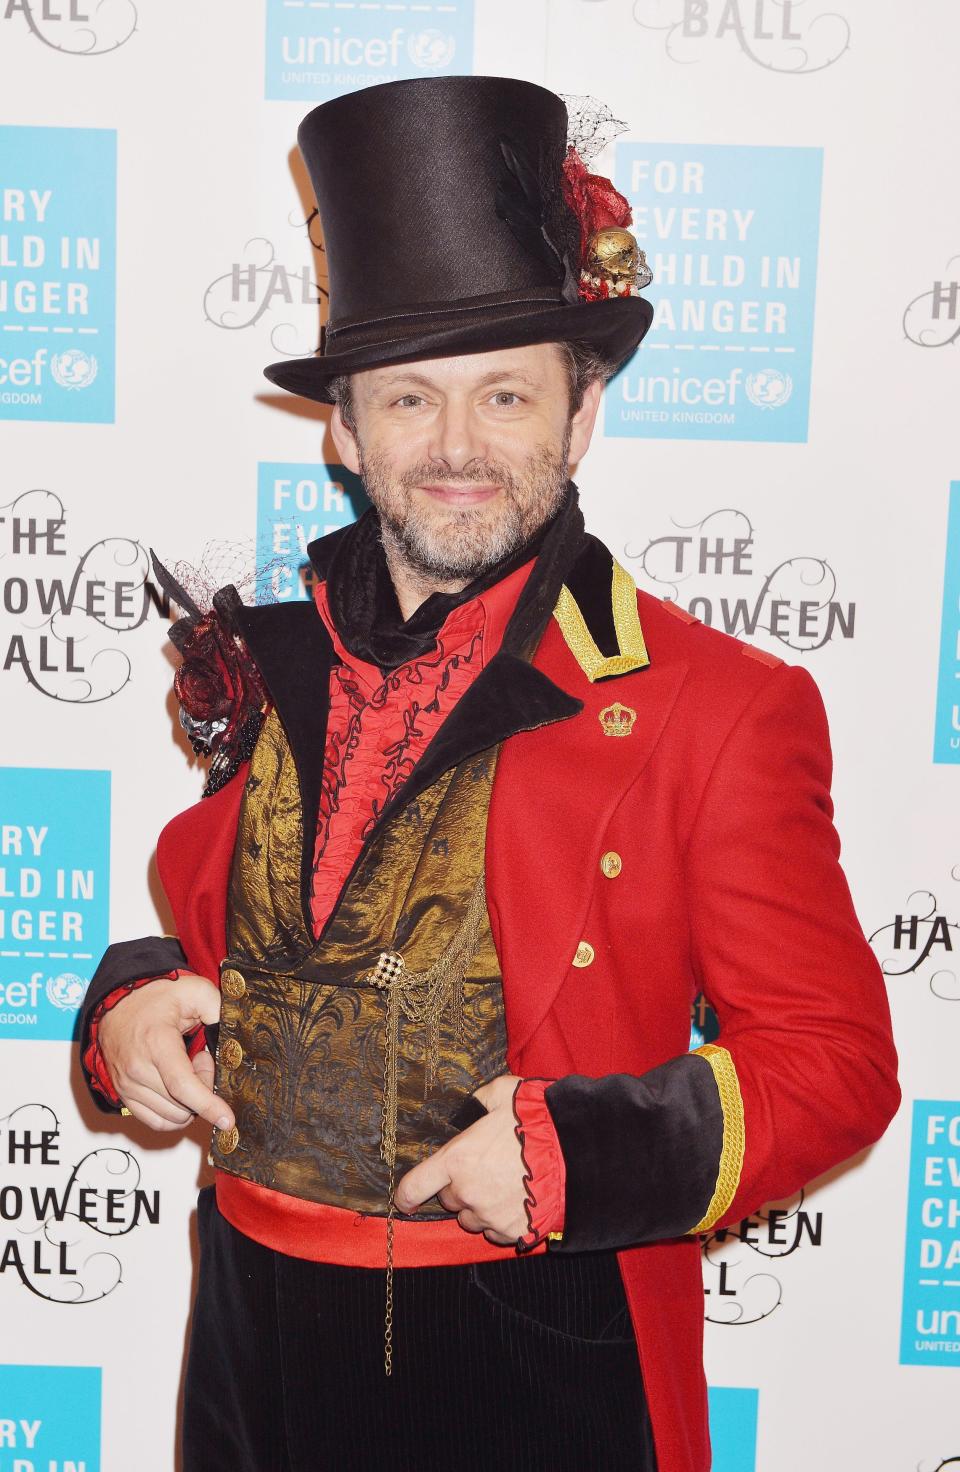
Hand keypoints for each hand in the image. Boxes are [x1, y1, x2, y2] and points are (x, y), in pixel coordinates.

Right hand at [97, 973, 231, 1133]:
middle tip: (201, 1060)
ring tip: (186, 1069)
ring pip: (170, 1117)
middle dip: (203, 1090)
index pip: (182, 1086)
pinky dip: (174, 1114)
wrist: (118, 1000)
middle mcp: (137, 1068)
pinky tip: (177, 1088)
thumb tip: (234, 1036)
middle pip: (181, 1104)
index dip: (208, 1105)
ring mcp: (127, 1084)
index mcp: (157, 1043)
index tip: (227, 1120)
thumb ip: (218, 1009)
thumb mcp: (194, 990)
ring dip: (188, 1102)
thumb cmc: (156, 996)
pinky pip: (154, 1121)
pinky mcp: (123, 1094)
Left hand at [393, 1074, 527, 1244]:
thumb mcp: (504, 1092)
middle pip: (450, 1200)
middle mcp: (468, 1193)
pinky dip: (502, 1220)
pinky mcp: (513, 1233)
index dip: (406, 1195)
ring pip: (473, 1219)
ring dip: (481, 1206)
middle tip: (486, 1169)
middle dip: (460, 1187)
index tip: (405, 1199)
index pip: (416, 1186)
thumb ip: (478, 1100)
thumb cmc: (538, 1120)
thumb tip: (470, 1105)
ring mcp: (491, 1217)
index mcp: (458, 1159)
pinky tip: (520, 1200)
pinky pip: (497, 1232)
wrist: (579, 1154)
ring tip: (507, 1184)